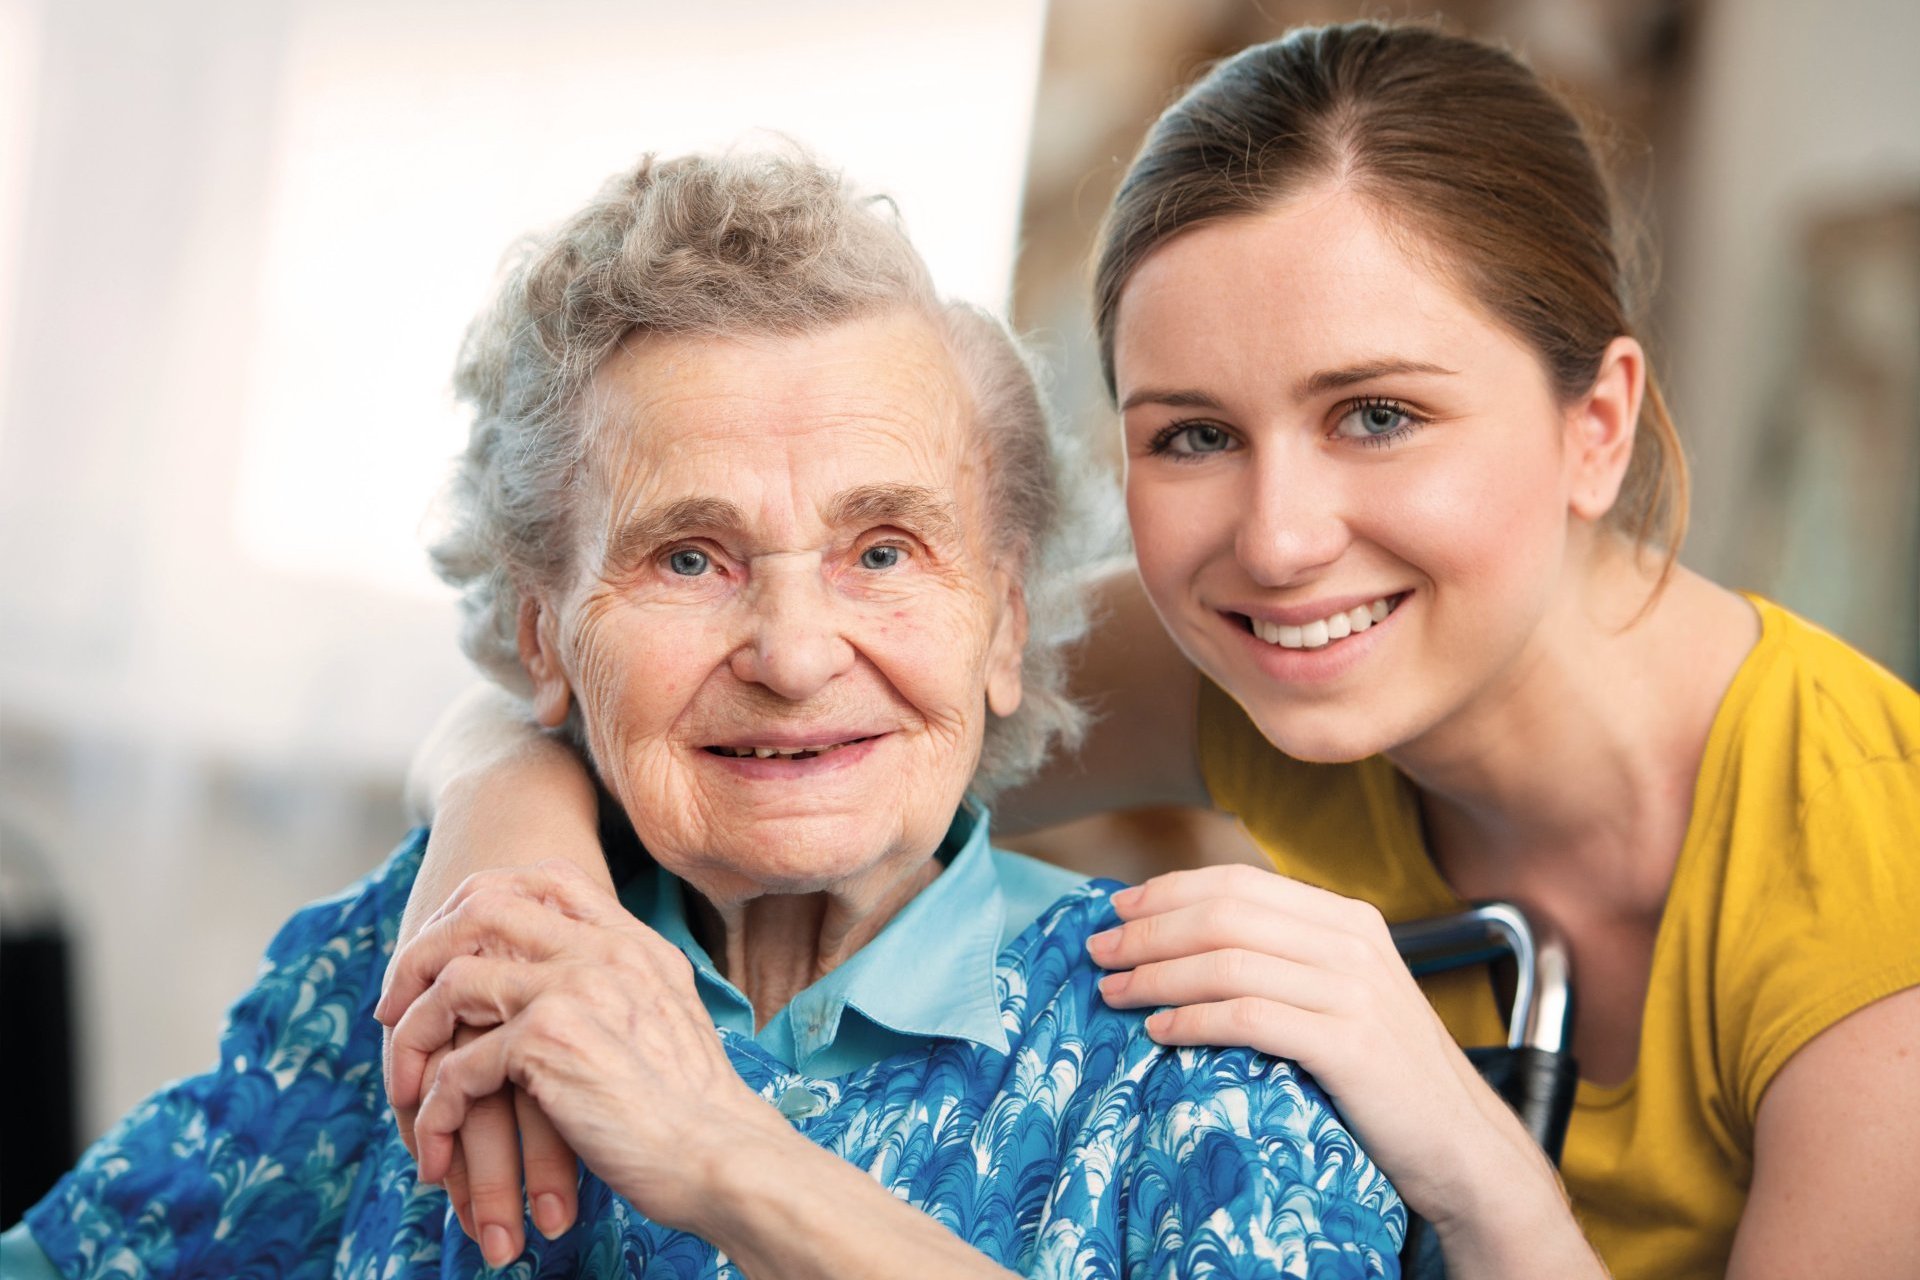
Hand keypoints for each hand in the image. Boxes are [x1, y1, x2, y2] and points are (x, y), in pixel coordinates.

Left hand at [378, 862, 777, 1244]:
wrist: (723, 1153)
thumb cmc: (697, 1108)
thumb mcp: (669, 1019)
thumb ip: (624, 987)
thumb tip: (570, 993)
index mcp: (634, 942)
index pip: (549, 877)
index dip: (482, 901)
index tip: (450, 948)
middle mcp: (602, 951)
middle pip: (481, 908)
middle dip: (421, 955)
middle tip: (396, 1009)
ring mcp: (574, 989)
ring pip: (451, 984)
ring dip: (413, 1041)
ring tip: (407, 1090)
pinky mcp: (548, 1043)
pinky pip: (457, 1066)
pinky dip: (434, 1110)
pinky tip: (437, 1145)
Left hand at [1086, 864, 1558, 1231]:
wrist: (1462, 1144)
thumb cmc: (1385, 1076)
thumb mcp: (1341, 995)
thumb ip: (1283, 959)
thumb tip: (1185, 938)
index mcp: (1347, 919)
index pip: (1239, 882)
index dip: (1168, 891)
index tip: (1117, 911)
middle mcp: (1353, 943)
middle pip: (1224, 914)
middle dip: (1149, 931)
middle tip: (1099, 952)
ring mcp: (1354, 991)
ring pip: (1228, 961)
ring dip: (1157, 976)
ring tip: (1114, 994)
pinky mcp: (1350, 1044)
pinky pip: (1249, 1017)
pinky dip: (1193, 1021)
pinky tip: (1160, 1033)